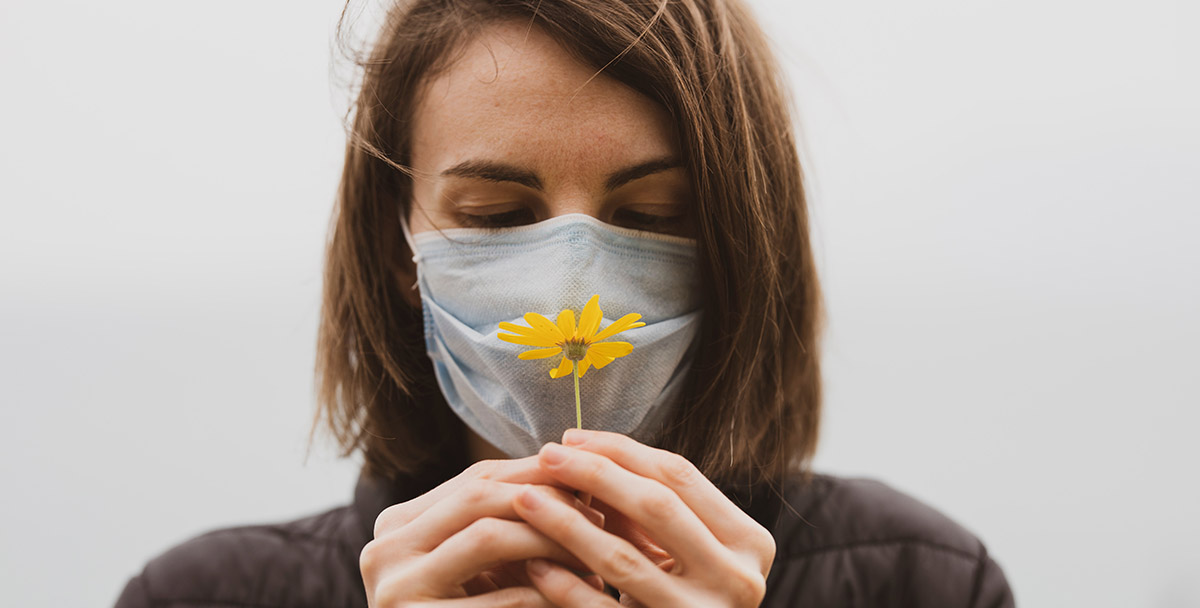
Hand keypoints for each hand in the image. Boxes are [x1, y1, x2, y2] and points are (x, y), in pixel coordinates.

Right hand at [361, 456, 606, 605]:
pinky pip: (497, 598)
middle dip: (545, 501)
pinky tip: (579, 593)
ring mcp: (393, 585)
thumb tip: (580, 478)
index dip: (537, 475)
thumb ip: (510, 521)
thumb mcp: (482, 565)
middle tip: (597, 516)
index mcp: (399, 522)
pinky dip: (544, 592)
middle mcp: (384, 546)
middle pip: (479, 497)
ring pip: (486, 535)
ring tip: (592, 551)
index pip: (477, 478)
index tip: (588, 484)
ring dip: (549, 539)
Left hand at [513, 430, 775, 606]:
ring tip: (524, 499)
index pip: (680, 476)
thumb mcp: (684, 550)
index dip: (622, 450)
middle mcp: (738, 581)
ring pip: (622, 559)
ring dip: (566, 524)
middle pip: (656, 507)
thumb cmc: (684, 593)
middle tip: (546, 455)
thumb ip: (648, 506)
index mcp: (750, 543)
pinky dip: (567, 586)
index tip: (572, 437)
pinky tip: (534, 563)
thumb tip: (580, 450)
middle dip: (594, 474)